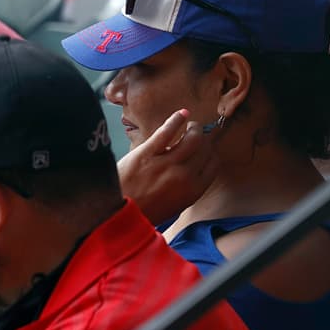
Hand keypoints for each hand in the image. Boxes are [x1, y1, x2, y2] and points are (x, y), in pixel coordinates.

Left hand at [118, 109, 218, 224]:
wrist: (116, 214)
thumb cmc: (145, 211)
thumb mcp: (175, 206)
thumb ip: (189, 188)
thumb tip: (197, 168)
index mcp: (193, 190)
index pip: (213, 164)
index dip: (211, 154)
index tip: (207, 149)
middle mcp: (184, 176)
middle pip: (204, 148)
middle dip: (204, 139)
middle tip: (198, 134)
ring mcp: (165, 163)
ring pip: (192, 138)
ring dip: (195, 128)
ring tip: (191, 125)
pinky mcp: (147, 153)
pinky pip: (167, 132)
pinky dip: (177, 120)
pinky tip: (182, 114)